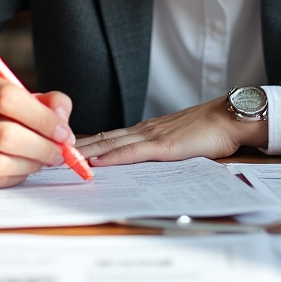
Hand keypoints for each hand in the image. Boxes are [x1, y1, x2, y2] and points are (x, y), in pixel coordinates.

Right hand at [0, 74, 72, 187]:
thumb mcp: (15, 96)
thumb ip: (47, 103)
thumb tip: (63, 121)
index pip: (10, 98)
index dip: (43, 118)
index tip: (63, 132)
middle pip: (7, 135)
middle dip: (43, 147)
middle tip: (60, 152)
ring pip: (1, 162)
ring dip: (32, 164)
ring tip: (43, 159)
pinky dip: (17, 175)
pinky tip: (23, 167)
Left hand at [77, 96, 267, 165]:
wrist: (231, 118)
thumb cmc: (211, 131)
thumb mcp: (179, 141)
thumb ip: (160, 150)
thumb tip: (142, 163)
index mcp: (147, 130)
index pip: (108, 137)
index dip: (85, 144)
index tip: (63, 151)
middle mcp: (145, 130)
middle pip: (102, 139)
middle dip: (75, 148)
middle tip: (49, 155)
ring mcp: (153, 137)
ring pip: (111, 145)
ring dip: (85, 153)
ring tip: (62, 159)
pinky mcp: (164, 147)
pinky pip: (132, 153)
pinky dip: (112, 158)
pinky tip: (97, 163)